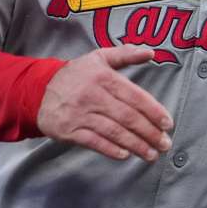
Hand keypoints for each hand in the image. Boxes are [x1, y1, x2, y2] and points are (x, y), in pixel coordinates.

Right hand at [36, 45, 172, 161]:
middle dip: (149, 132)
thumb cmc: (76, 74)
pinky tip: (125, 155)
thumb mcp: (99, 58)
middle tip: (164, 143)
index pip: (134, 96)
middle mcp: (93, 95)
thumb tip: (151, 52)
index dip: (153, 111)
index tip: (167, 124)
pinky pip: (94, 142)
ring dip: (136, 145)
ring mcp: (81, 114)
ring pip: (114, 132)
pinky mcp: (70, 130)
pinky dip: (111, 150)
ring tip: (151, 154)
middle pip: (127, 117)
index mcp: (103, 76)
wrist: (38, 90)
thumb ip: (126, 54)